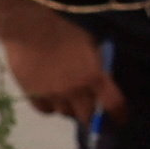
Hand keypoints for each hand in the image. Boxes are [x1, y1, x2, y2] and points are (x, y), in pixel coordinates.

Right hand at [0, 20, 119, 122]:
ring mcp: (53, 95)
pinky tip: (49, 98)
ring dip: (70, 109)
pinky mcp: (33, 95)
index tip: (119, 120)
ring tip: (67, 98)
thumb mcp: (89, 45)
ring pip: (65, 113)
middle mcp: (75, 91)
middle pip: (87, 116)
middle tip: (88, 108)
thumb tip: (101, 79)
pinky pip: (45, 110)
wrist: (29, 28)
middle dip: (90, 114)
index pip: (113, 104)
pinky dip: (50, 107)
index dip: (118, 115)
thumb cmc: (63, 30)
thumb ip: (96, 65)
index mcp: (94, 76)